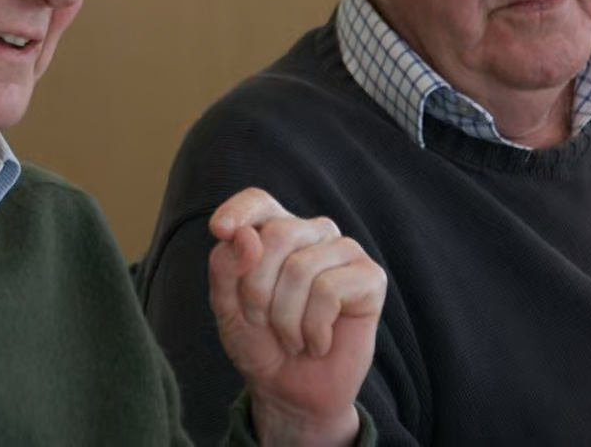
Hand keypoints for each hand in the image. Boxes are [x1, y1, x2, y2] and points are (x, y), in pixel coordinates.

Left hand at [208, 188, 385, 446]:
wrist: (290, 389)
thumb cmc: (259, 342)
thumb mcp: (227, 307)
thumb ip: (226, 268)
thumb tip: (246, 237)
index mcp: (275, 231)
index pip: (259, 201)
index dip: (240, 210)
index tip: (220, 230)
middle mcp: (312, 233)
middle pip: (276, 235)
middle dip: (257, 290)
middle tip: (262, 322)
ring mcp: (344, 252)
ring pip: (302, 268)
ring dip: (286, 319)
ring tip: (292, 337)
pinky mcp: (370, 277)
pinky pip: (330, 290)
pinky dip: (314, 328)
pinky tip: (318, 341)